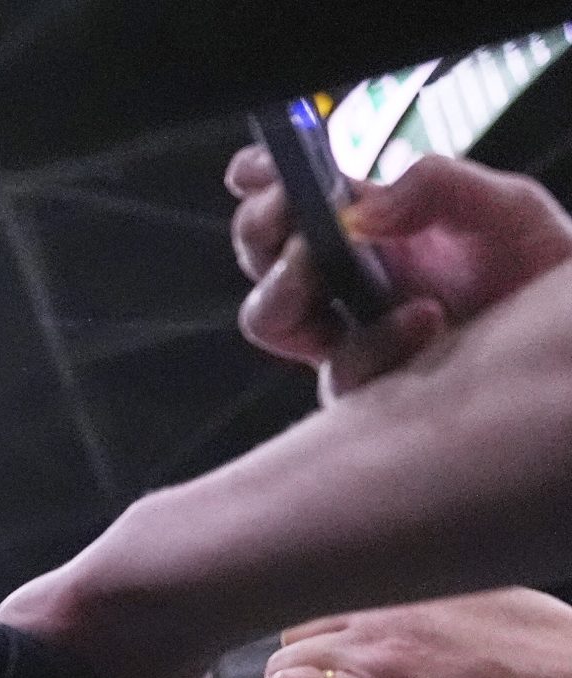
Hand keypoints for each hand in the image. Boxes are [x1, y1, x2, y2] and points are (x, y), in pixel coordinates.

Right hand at [227, 149, 571, 400]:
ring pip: (267, 316)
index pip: (289, 196)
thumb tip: (357, 210)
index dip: (259, 179)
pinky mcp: (363, 387)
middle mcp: (340, 279)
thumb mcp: (502, 206)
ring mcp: (343, 333)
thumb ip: (436, 185)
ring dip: (286, 288)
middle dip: (262, 230)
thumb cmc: (532, 269)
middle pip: (257, 253)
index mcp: (363, 225)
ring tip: (341, 272)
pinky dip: (374, 342)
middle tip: (302, 223)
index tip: (256, 169)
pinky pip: (336, 370)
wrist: (563, 338)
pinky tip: (426, 320)